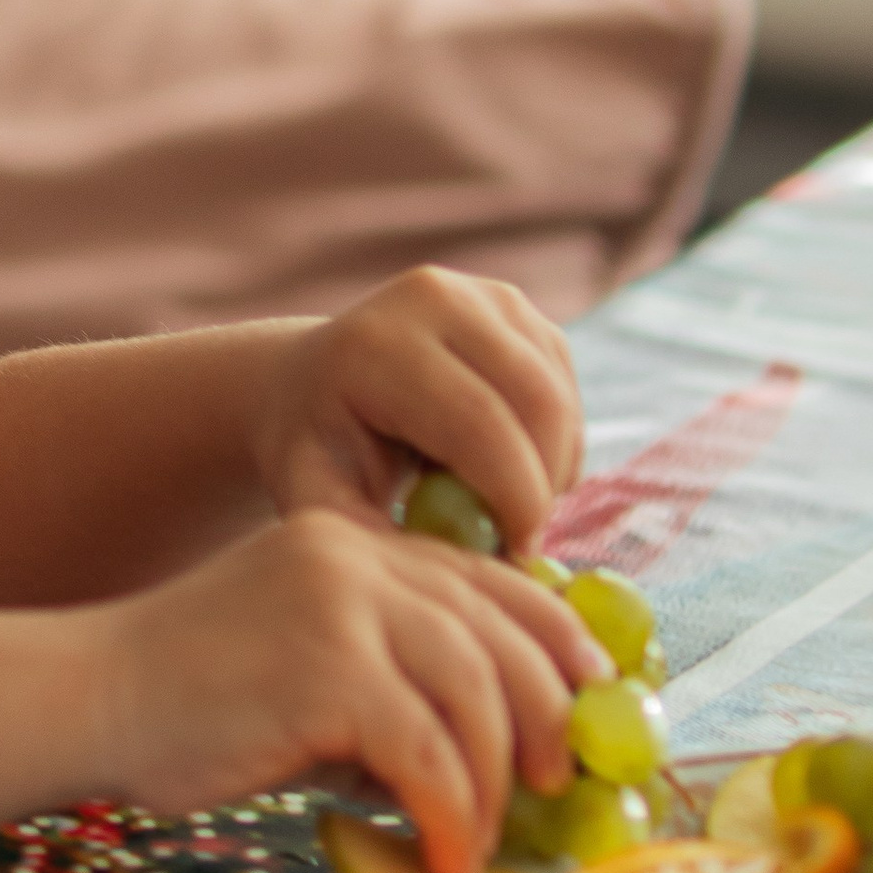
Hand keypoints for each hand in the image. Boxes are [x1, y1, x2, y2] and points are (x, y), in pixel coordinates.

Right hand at [95, 511, 605, 872]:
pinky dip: (450, 816)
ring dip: (495, 785)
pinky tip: (440, 856)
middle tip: (557, 787)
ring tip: (479, 840)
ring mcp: (344, 606)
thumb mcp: (305, 667)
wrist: (86, 699)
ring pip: (478, 696)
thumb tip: (501, 753)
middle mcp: (359, 559)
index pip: (492, 583)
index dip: (556, 646)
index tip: (591, 706)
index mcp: (356, 544)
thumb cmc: (188, 703)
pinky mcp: (328, 669)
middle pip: (503, 636)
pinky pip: (430, 753)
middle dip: (548, 719)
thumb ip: (391, 680)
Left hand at [254, 269, 582, 557]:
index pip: (479, 425)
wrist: (309, 383)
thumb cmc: (316, 453)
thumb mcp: (319, 500)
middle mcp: (432, 298)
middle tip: (519, 540)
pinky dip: (554, 442)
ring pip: (560, 397)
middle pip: (537, 403)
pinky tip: (508, 467)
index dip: (515, 500)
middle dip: (543, 486)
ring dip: (552, 467)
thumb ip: (375, 539)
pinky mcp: (514, 305)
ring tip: (502, 506)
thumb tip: (453, 579)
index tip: (516, 556)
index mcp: (375, 346)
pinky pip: (564, 387)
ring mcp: (479, 292)